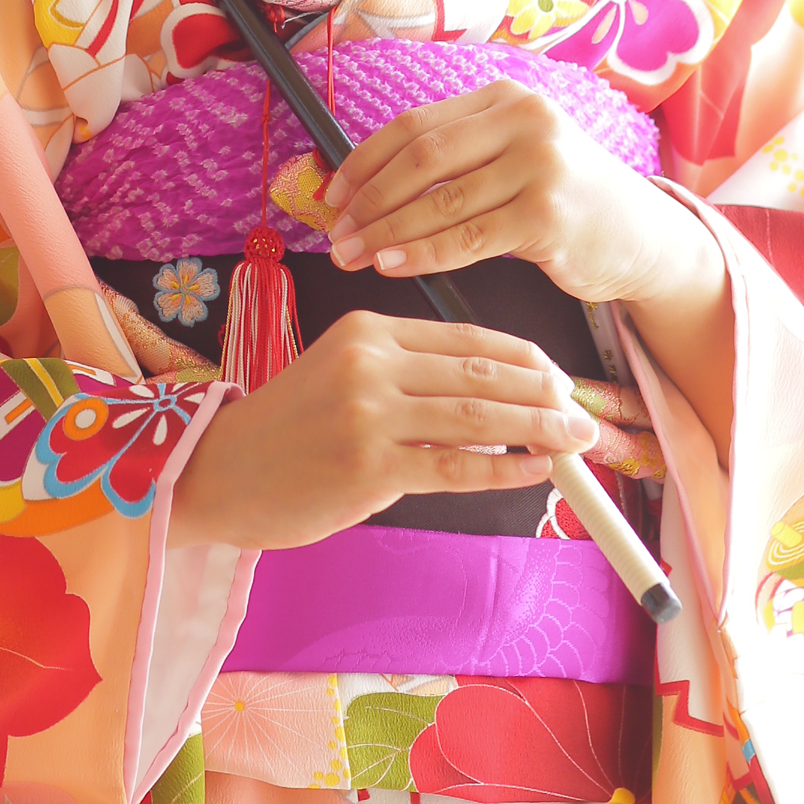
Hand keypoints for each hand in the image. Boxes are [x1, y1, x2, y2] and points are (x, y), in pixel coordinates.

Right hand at [167, 311, 598, 550]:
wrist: (216, 473)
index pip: (470, 338)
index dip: (529, 362)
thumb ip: (409, 380)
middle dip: (547, 396)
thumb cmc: (286, 433)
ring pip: (479, 418)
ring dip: (540, 431)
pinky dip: (504, 471)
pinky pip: (455, 468)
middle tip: (586, 416)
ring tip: (577, 442)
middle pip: (483, 374)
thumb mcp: (342, 378)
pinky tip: (534, 473)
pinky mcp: (368, 466)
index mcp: (368, 331)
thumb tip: (497, 406)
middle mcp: (370, 363)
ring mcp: (368, 414)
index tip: (562, 382)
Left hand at [319, 76, 734, 456]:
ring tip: (351, 254)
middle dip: (369, 200)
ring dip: (385, 232)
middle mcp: (526, 121)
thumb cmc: (564, 201)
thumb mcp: (514, 160)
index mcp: (506, 99)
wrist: (644, 237)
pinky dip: (422, 254)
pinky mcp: (549, 215)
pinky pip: (467, 238)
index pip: (415, 125)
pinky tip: (391, 266)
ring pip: (440, 201)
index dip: (365, 161)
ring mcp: (541, 166)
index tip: (332, 196)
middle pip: (422, 158)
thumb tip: (365, 187)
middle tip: (334, 233)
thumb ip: (456, 161)